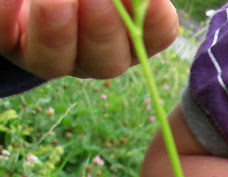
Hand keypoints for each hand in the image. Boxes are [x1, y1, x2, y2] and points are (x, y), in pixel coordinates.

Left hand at [0, 0, 178, 78]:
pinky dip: (5, 15)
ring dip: (57, 31)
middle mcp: (90, 52)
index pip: (156, 34)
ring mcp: (45, 54)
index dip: (156, 19)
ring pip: (53, 63)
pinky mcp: (5, 44)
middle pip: (107, 61)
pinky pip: (2, 38)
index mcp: (127, 32)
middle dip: (104, 29)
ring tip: (55, 0)